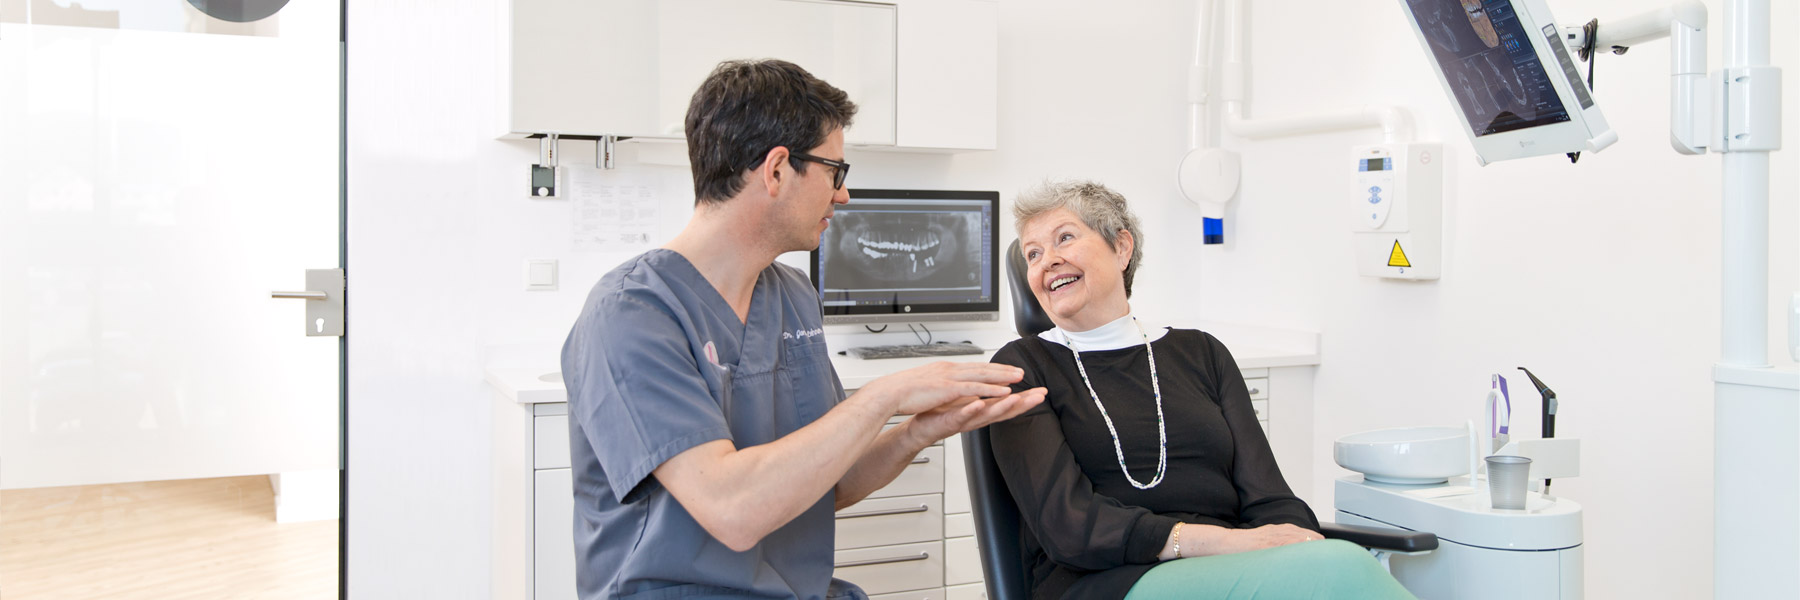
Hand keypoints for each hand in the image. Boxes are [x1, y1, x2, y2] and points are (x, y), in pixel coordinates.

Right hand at [857, 361, 1025, 415]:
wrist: (890, 392)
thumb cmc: (904, 391)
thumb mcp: (926, 384)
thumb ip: (939, 383)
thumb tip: (945, 386)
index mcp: (945, 369)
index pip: (972, 367)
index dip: (990, 369)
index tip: (1003, 370)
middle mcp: (950, 369)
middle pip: (982, 367)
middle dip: (1002, 369)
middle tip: (1019, 371)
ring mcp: (951, 378)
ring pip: (983, 375)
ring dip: (1003, 376)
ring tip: (1018, 377)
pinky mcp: (949, 388)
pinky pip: (976, 388)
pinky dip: (991, 389)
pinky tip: (1004, 391)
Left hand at [904, 387, 1046, 442]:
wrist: (921, 428)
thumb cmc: (943, 415)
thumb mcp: (969, 403)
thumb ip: (984, 396)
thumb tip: (998, 385)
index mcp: (983, 411)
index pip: (1008, 404)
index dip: (1026, 399)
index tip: (1041, 393)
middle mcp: (977, 417)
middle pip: (1004, 411)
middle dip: (1023, 403)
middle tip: (1039, 397)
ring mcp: (965, 421)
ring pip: (987, 414)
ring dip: (1002, 406)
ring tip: (1016, 398)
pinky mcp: (950, 422)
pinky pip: (962, 416)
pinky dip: (970, 411)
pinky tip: (978, 404)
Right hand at [1217, 524, 1318, 553]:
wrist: (1222, 543)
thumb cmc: (1238, 545)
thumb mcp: (1257, 541)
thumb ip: (1271, 543)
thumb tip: (1282, 552)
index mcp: (1272, 530)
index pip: (1296, 530)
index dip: (1309, 535)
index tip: (1320, 540)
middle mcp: (1273, 532)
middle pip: (1299, 532)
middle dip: (1313, 537)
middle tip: (1325, 544)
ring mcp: (1269, 538)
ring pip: (1294, 537)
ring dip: (1308, 541)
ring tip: (1321, 546)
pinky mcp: (1265, 545)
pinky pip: (1283, 545)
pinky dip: (1295, 546)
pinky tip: (1304, 550)